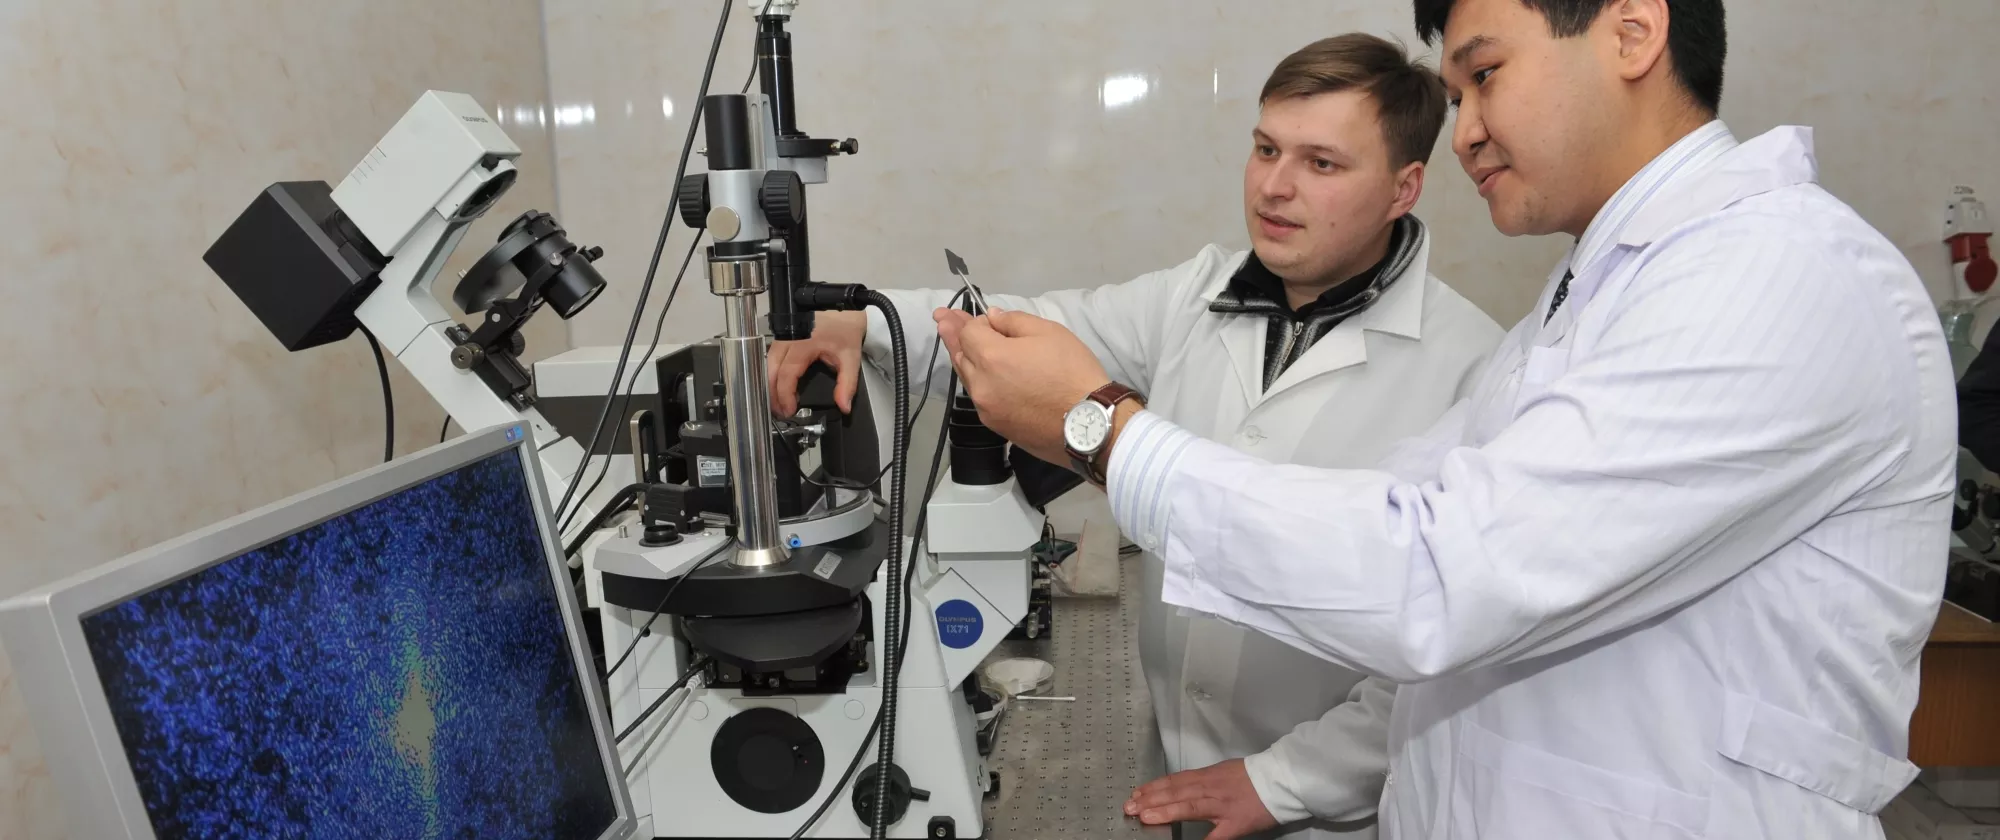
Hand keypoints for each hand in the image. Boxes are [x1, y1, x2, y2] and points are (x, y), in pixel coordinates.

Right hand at [767, 311, 866, 416]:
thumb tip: (844, 405)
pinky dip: (772, 372)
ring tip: (777, 401)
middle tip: (779, 411)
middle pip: (770, 369)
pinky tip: (777, 383)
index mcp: (803, 343)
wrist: (847, 308)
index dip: (785, 395)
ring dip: (769, 382)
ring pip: (767, 362)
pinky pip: (771, 355)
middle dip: (772, 393)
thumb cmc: (846, 327)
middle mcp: (789, 338)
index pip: (786, 375)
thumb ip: (847, 384)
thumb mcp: (851, 358)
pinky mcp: (784, 334)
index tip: (789, 410)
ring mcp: (784, 335)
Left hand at [936, 307, 1109, 465]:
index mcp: (991, 357)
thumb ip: (1014, 321)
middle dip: (953, 334)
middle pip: (960, 355)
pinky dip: (977, 381)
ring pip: (967, 378)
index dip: (975, 320)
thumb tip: (993, 318)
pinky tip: (981, 375)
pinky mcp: (996, 427)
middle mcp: (980, 384)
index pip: (968, 331)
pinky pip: (980, 397)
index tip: (985, 316)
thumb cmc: (1072, 372)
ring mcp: (986, 409)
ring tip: (956, 344)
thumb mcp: (1049, 332)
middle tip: (943, 319)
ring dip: (962, 359)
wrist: (1089, 424)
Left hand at [1125, 759, 1279, 839]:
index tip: (1136, 793)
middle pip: (1176, 792)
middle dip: (1151, 799)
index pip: (1175, 781)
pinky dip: (1201, 839)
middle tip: (1129, 807)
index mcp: (1207, 776)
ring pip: (1189, 806)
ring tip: (1144, 815)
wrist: (1282, 780)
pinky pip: (1215, 835)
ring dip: (1165, 811)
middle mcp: (1211, 788)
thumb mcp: (1223, 772)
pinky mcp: (1235, 823)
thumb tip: (1178, 789)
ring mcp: (1222, 806)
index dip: (1154, 787)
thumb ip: (1201, 781)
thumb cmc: (1252, 777)